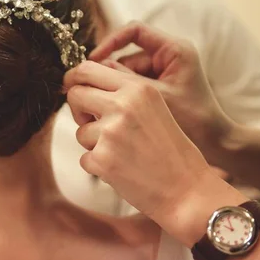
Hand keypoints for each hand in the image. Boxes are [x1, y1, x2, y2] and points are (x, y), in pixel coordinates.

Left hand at [64, 61, 245, 245]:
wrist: (188, 190)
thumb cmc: (171, 151)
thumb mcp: (153, 107)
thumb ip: (121, 93)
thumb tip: (81, 85)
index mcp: (137, 88)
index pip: (88, 69)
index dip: (73, 79)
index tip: (71, 88)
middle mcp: (123, 105)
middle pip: (75, 94)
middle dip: (78, 110)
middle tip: (92, 123)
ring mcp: (111, 132)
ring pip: (79, 131)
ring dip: (93, 144)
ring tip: (122, 153)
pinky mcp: (102, 158)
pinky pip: (84, 158)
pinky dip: (98, 166)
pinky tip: (122, 169)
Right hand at [90, 22, 232, 158]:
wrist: (216, 145)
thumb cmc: (195, 121)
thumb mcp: (156, 97)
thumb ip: (125, 80)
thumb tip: (94, 67)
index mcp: (174, 50)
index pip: (135, 31)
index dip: (111, 41)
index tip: (93, 59)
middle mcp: (167, 57)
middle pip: (126, 56)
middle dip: (107, 73)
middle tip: (88, 91)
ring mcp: (161, 73)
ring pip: (124, 74)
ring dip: (112, 89)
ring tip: (99, 108)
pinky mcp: (157, 88)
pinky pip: (130, 86)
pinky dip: (120, 97)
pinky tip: (111, 113)